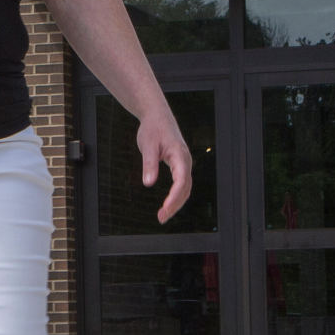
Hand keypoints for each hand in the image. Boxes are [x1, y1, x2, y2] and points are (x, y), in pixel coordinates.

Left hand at [134, 105, 195, 222]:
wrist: (157, 116)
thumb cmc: (153, 129)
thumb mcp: (148, 145)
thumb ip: (149, 164)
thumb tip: (148, 183)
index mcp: (180, 155)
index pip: (181, 181)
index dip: (174, 197)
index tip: (164, 209)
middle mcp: (186, 161)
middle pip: (185, 188)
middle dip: (175, 205)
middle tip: (161, 218)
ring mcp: (184, 164)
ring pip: (185, 188)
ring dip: (176, 203)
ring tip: (162, 216)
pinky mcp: (179, 166)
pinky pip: (181, 184)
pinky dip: (176, 197)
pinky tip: (167, 205)